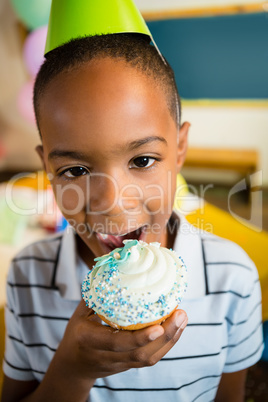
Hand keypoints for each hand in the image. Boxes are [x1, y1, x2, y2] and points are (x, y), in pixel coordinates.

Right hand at [58, 300, 187, 380]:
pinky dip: (167, 343)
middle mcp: (106, 357)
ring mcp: (120, 365)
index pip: (117, 343)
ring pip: (149, 358)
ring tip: (183, 317)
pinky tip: (177, 326)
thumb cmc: (77, 331)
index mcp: (90, 341)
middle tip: (181, 314)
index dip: (139, 338)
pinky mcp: (129, 366)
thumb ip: (96, 295)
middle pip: (140, 354)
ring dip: (171, 339)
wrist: (74, 365)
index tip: (158, 327)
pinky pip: (150, 358)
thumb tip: (115, 268)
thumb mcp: (80, 312)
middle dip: (166, 336)